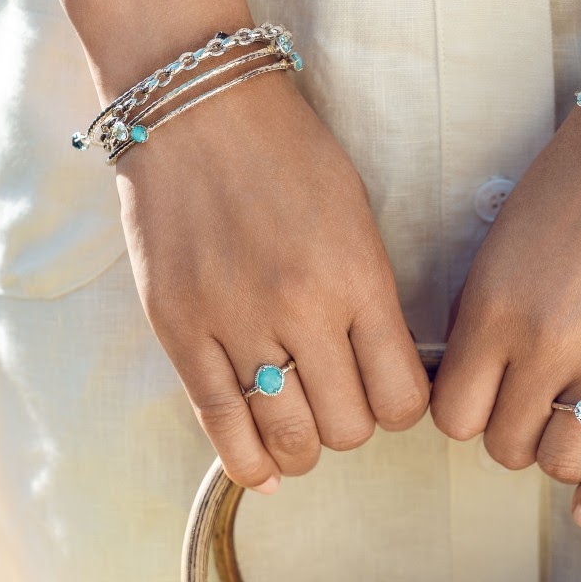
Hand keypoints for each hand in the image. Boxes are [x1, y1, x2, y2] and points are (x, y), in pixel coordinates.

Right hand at [115, 74, 428, 489]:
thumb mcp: (358, 219)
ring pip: (288, 437)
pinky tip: (263, 471)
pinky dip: (246, 460)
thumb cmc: (289, 156)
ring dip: (304, 448)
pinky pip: (218, 422)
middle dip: (352, 428)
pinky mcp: (179, 331)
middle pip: (348, 428)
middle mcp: (301, 310)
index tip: (389, 398)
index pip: (401, 397)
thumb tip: (383, 377)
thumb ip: (371, 300)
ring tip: (302, 433)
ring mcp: (235, 324)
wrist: (198, 110)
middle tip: (340, 405)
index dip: (401, 410)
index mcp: (358, 280)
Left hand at [432, 108, 580, 524]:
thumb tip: (464, 391)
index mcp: (493, 310)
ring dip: (551, 458)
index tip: (478, 402)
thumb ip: (480, 321)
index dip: (462, 415)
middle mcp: (547, 344)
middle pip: (503, 445)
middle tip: (522, 411)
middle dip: (506, 436)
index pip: (453, 416)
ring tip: (557, 435)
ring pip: (560, 460)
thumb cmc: (574, 185)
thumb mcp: (500, 245)